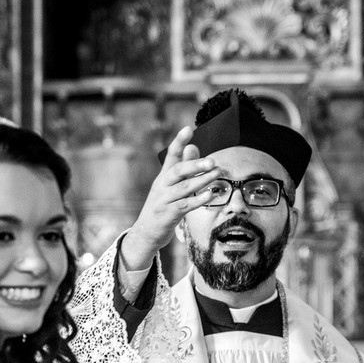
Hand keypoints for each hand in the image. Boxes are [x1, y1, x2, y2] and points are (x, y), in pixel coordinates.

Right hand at [120, 124, 222, 270]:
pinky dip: (198, 199)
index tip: (188, 129)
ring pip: (184, 188)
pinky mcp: (167, 215)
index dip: (178, 142)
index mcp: (163, 177)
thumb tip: (194, 147)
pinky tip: (210, 194)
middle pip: (177, 170)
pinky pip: (185, 205)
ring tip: (217, 174)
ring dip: (202, 180)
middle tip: (213, 161)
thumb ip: (184, 170)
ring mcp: (163, 200)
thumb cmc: (163, 208)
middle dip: (195, 164)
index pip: (170, 155)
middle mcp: (161, 186)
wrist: (146, 233)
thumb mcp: (170, 187)